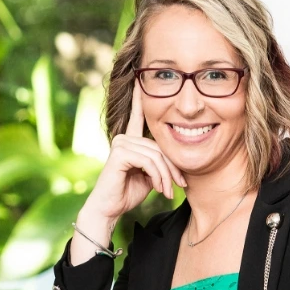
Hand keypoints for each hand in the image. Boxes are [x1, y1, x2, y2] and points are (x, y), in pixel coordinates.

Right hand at [83, 81, 185, 221]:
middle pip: (160, 146)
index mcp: (130, 141)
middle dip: (173, 168)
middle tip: (180, 186)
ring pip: (157, 155)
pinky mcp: (120, 153)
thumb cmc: (127, 194)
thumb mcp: (149, 177)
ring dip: (167, 176)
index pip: (138, 116)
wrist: (109, 210)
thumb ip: (159, 163)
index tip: (141, 80)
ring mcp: (121, 143)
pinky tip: (159, 189)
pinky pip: (149, 161)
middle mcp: (124, 138)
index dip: (140, 98)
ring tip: (169, 192)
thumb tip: (175, 161)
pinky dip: (158, 177)